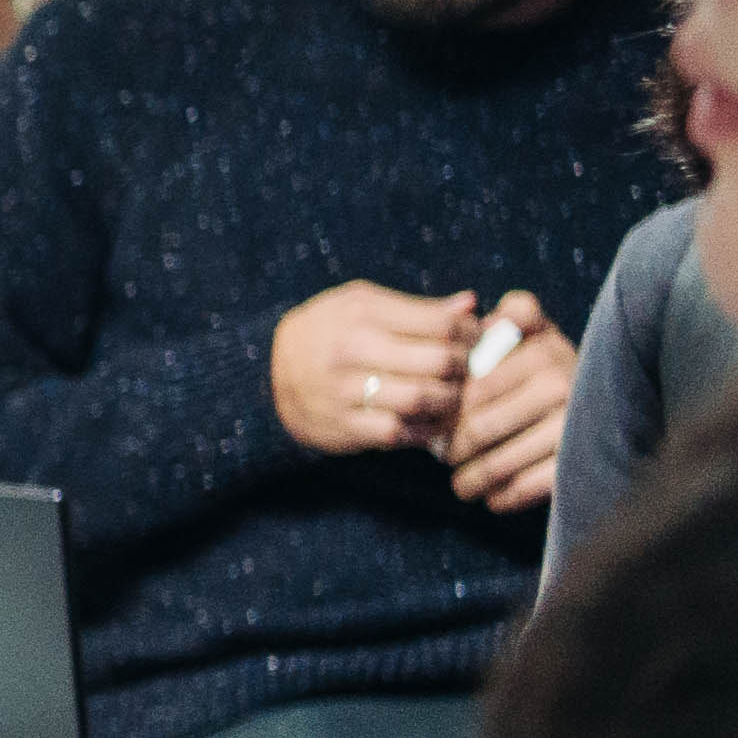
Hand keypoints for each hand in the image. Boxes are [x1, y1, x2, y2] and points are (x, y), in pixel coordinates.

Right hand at [270, 279, 475, 456]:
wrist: (262, 372)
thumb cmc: (327, 331)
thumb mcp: (362, 304)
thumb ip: (417, 307)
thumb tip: (470, 305)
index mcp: (362, 312)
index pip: (441, 323)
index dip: (470, 333)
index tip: (474, 340)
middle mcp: (350, 350)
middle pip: (439, 361)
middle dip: (466, 368)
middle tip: (468, 370)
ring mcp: (342, 391)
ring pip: (423, 399)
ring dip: (450, 401)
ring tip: (452, 396)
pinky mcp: (339, 426)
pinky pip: (397, 433)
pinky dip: (422, 431)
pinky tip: (428, 422)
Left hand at [444, 290, 578, 513]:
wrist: (604, 404)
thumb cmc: (544, 367)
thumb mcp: (531, 332)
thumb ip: (507, 316)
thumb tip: (470, 308)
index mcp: (541, 349)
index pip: (471, 390)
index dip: (444, 410)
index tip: (431, 421)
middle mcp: (561, 382)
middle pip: (479, 428)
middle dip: (453, 447)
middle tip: (445, 456)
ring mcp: (574, 423)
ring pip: (498, 462)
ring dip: (471, 480)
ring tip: (461, 484)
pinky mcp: (579, 461)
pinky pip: (526, 487)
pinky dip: (502, 497)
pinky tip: (492, 498)